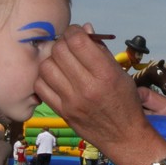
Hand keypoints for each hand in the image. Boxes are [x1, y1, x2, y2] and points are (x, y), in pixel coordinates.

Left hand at [38, 25, 149, 155]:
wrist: (123, 136)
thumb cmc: (125, 101)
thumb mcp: (120, 73)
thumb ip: (100, 50)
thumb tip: (84, 28)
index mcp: (105, 74)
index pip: (78, 41)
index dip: (74, 31)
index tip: (77, 33)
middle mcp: (88, 87)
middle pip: (59, 51)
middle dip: (62, 43)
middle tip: (68, 47)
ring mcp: (72, 101)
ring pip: (46, 67)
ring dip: (52, 59)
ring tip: (61, 62)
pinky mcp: (62, 112)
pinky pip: (40, 87)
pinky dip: (44, 77)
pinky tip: (55, 77)